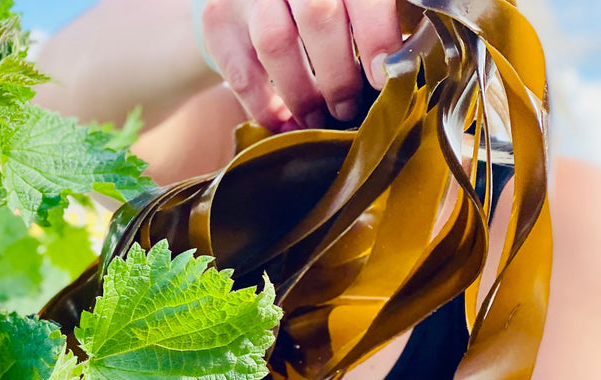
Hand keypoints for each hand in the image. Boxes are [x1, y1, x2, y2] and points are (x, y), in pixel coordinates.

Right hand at [199, 0, 402, 131]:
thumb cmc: (319, 2)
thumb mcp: (347, 3)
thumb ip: (374, 18)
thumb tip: (406, 65)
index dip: (376, 33)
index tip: (383, 76)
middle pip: (317, 14)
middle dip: (338, 72)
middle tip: (347, 109)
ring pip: (275, 42)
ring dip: (302, 93)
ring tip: (317, 119)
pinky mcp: (217, 21)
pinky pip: (241, 72)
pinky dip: (265, 106)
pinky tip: (284, 123)